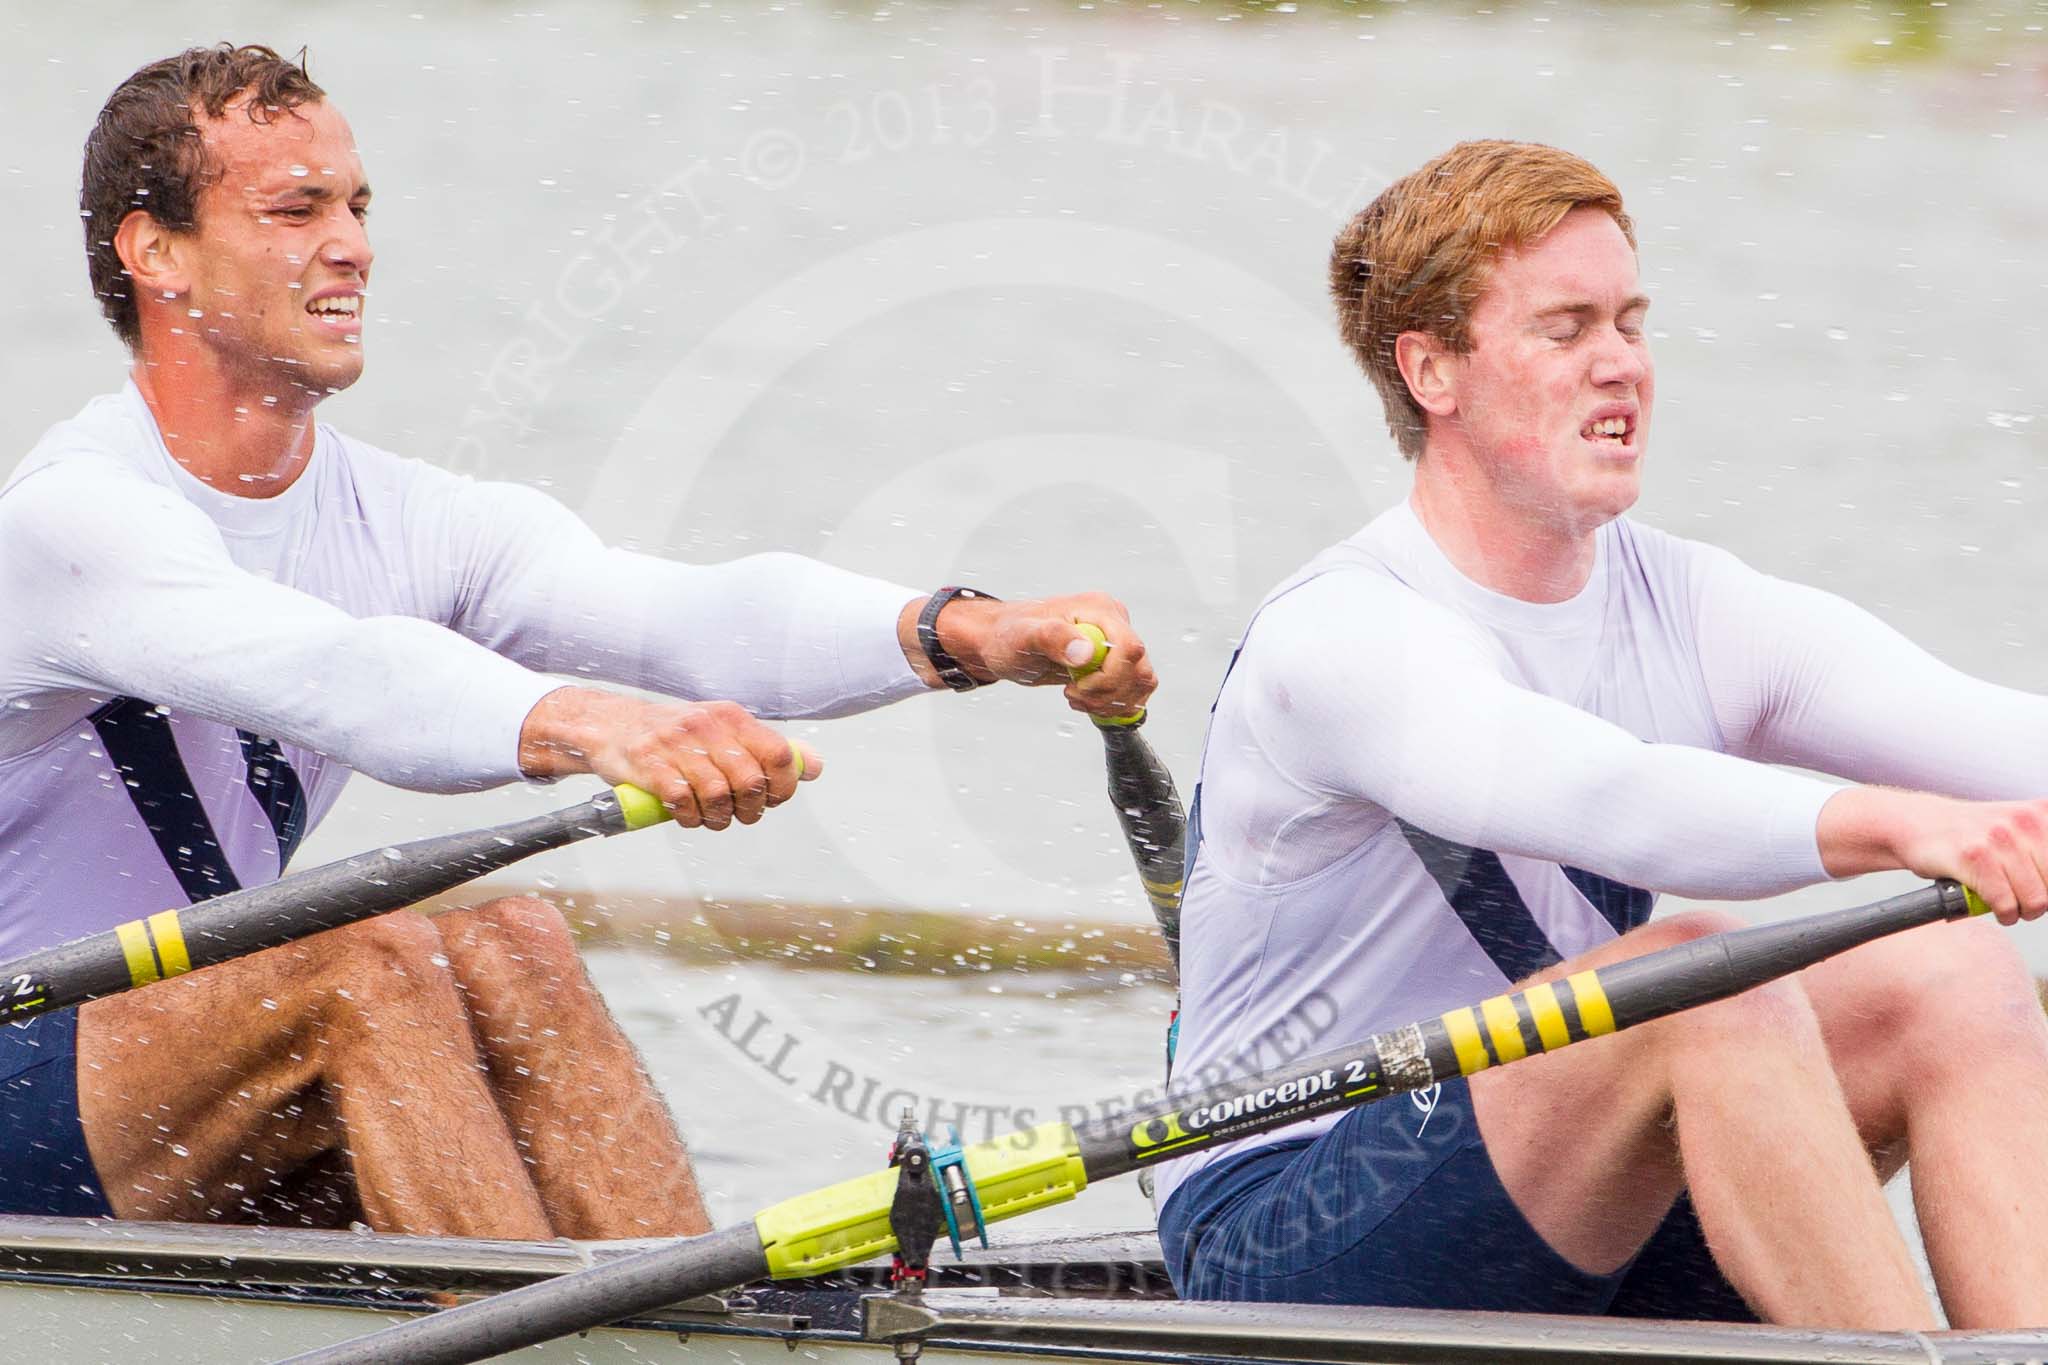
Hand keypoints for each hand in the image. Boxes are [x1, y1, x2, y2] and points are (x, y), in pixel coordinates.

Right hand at [518, 687, 820, 830]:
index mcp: (732, 717)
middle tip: (739, 815)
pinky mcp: (649, 765)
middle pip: (751, 781)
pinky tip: (687, 816)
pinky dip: (690, 818)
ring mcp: (676, 744)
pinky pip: (683, 802)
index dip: (784, 787)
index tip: (772, 800)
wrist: (611, 726)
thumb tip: (815, 767)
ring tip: (712, 819)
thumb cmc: (675, 736)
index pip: (780, 754)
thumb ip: (766, 748)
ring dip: (720, 819)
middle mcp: (707, 726)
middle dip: (751, 809)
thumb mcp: (723, 730)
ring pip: (719, 796)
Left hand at [897, 591, 1157, 720]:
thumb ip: (1053, 638)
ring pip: (1141, 682)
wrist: (1002, 643)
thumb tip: (1087, 652)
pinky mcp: (1115, 663)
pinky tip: (1085, 701)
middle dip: (1107, 692)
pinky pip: (1134, 690)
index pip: (1129, 649)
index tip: (1074, 687)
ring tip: (1075, 698)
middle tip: (1071, 695)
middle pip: (1139, 669)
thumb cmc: (1008, 637)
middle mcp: (1115, 623)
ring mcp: (1117, 644)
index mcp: (1100, 610)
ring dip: (1111, 701)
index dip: (1108, 678)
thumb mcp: (1023, 637)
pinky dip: (1113, 704)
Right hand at [1819, 786, 2047, 924]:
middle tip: (2023, 900)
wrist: (1918, 823)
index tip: (2039, 887)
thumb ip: (2043, 849)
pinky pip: (2005, 903)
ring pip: (2036, 899)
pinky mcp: (1974, 858)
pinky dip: (2002, 914)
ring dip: (2021, 911)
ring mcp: (1999, 838)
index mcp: (2040, 814)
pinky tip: (1995, 908)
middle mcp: (2024, 822)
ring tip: (2008, 905)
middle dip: (2040, 900)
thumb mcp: (2017, 829)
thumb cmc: (1969, 832)